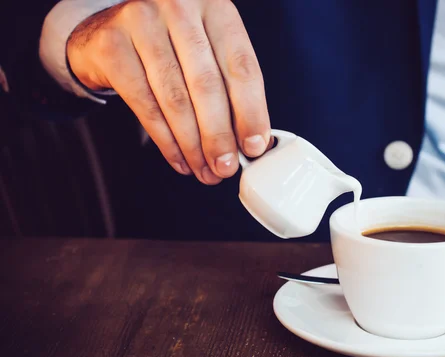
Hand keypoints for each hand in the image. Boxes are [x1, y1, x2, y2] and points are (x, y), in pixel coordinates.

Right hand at [67, 0, 269, 183]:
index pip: (241, 66)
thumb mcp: (207, 52)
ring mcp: (142, 21)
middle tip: (225, 167)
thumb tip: (251, 142)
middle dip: (219, 136)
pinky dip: (166, 141)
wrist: (108, 31)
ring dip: (193, 145)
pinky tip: (179, 159)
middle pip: (207, 85)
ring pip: (176, 99)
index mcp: (215, 6)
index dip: (251, 112)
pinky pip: (145, 105)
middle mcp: (179, 6)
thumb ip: (229, 87)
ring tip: (204, 170)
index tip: (254, 146)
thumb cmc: (170, 45)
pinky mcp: (112, 45)